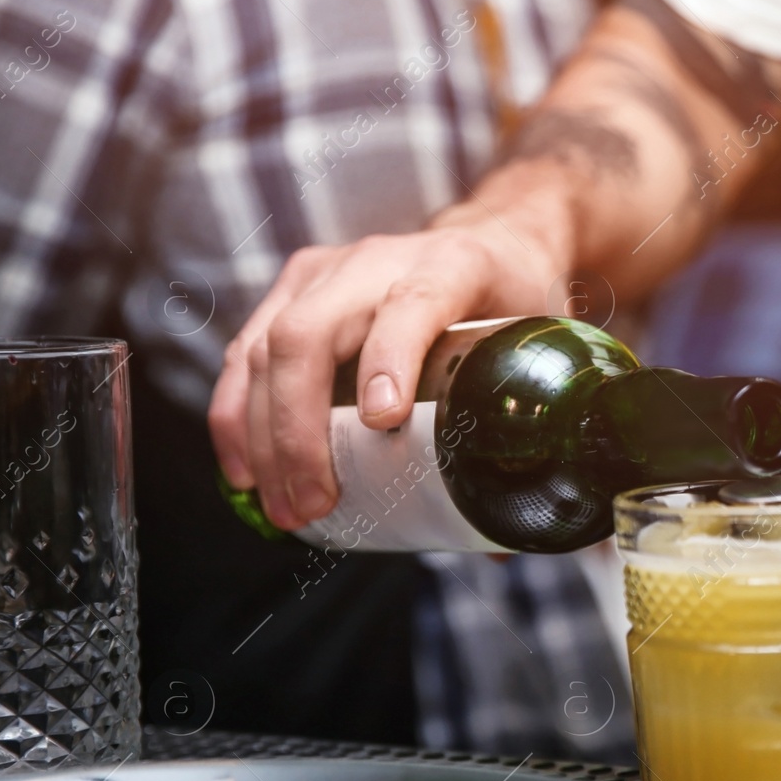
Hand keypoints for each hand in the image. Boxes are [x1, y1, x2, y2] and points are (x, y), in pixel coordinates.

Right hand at [209, 209, 569, 529]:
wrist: (494, 239)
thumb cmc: (515, 300)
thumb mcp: (543, 347)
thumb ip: (532, 432)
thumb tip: (501, 540)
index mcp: (454, 265)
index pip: (414, 304)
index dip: (391, 359)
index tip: (383, 422)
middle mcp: (380, 261)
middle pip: (311, 333)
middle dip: (299, 428)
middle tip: (314, 503)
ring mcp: (327, 272)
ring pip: (267, 348)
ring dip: (264, 438)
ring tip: (285, 507)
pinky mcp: (292, 290)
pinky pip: (246, 355)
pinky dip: (237, 418)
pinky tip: (246, 474)